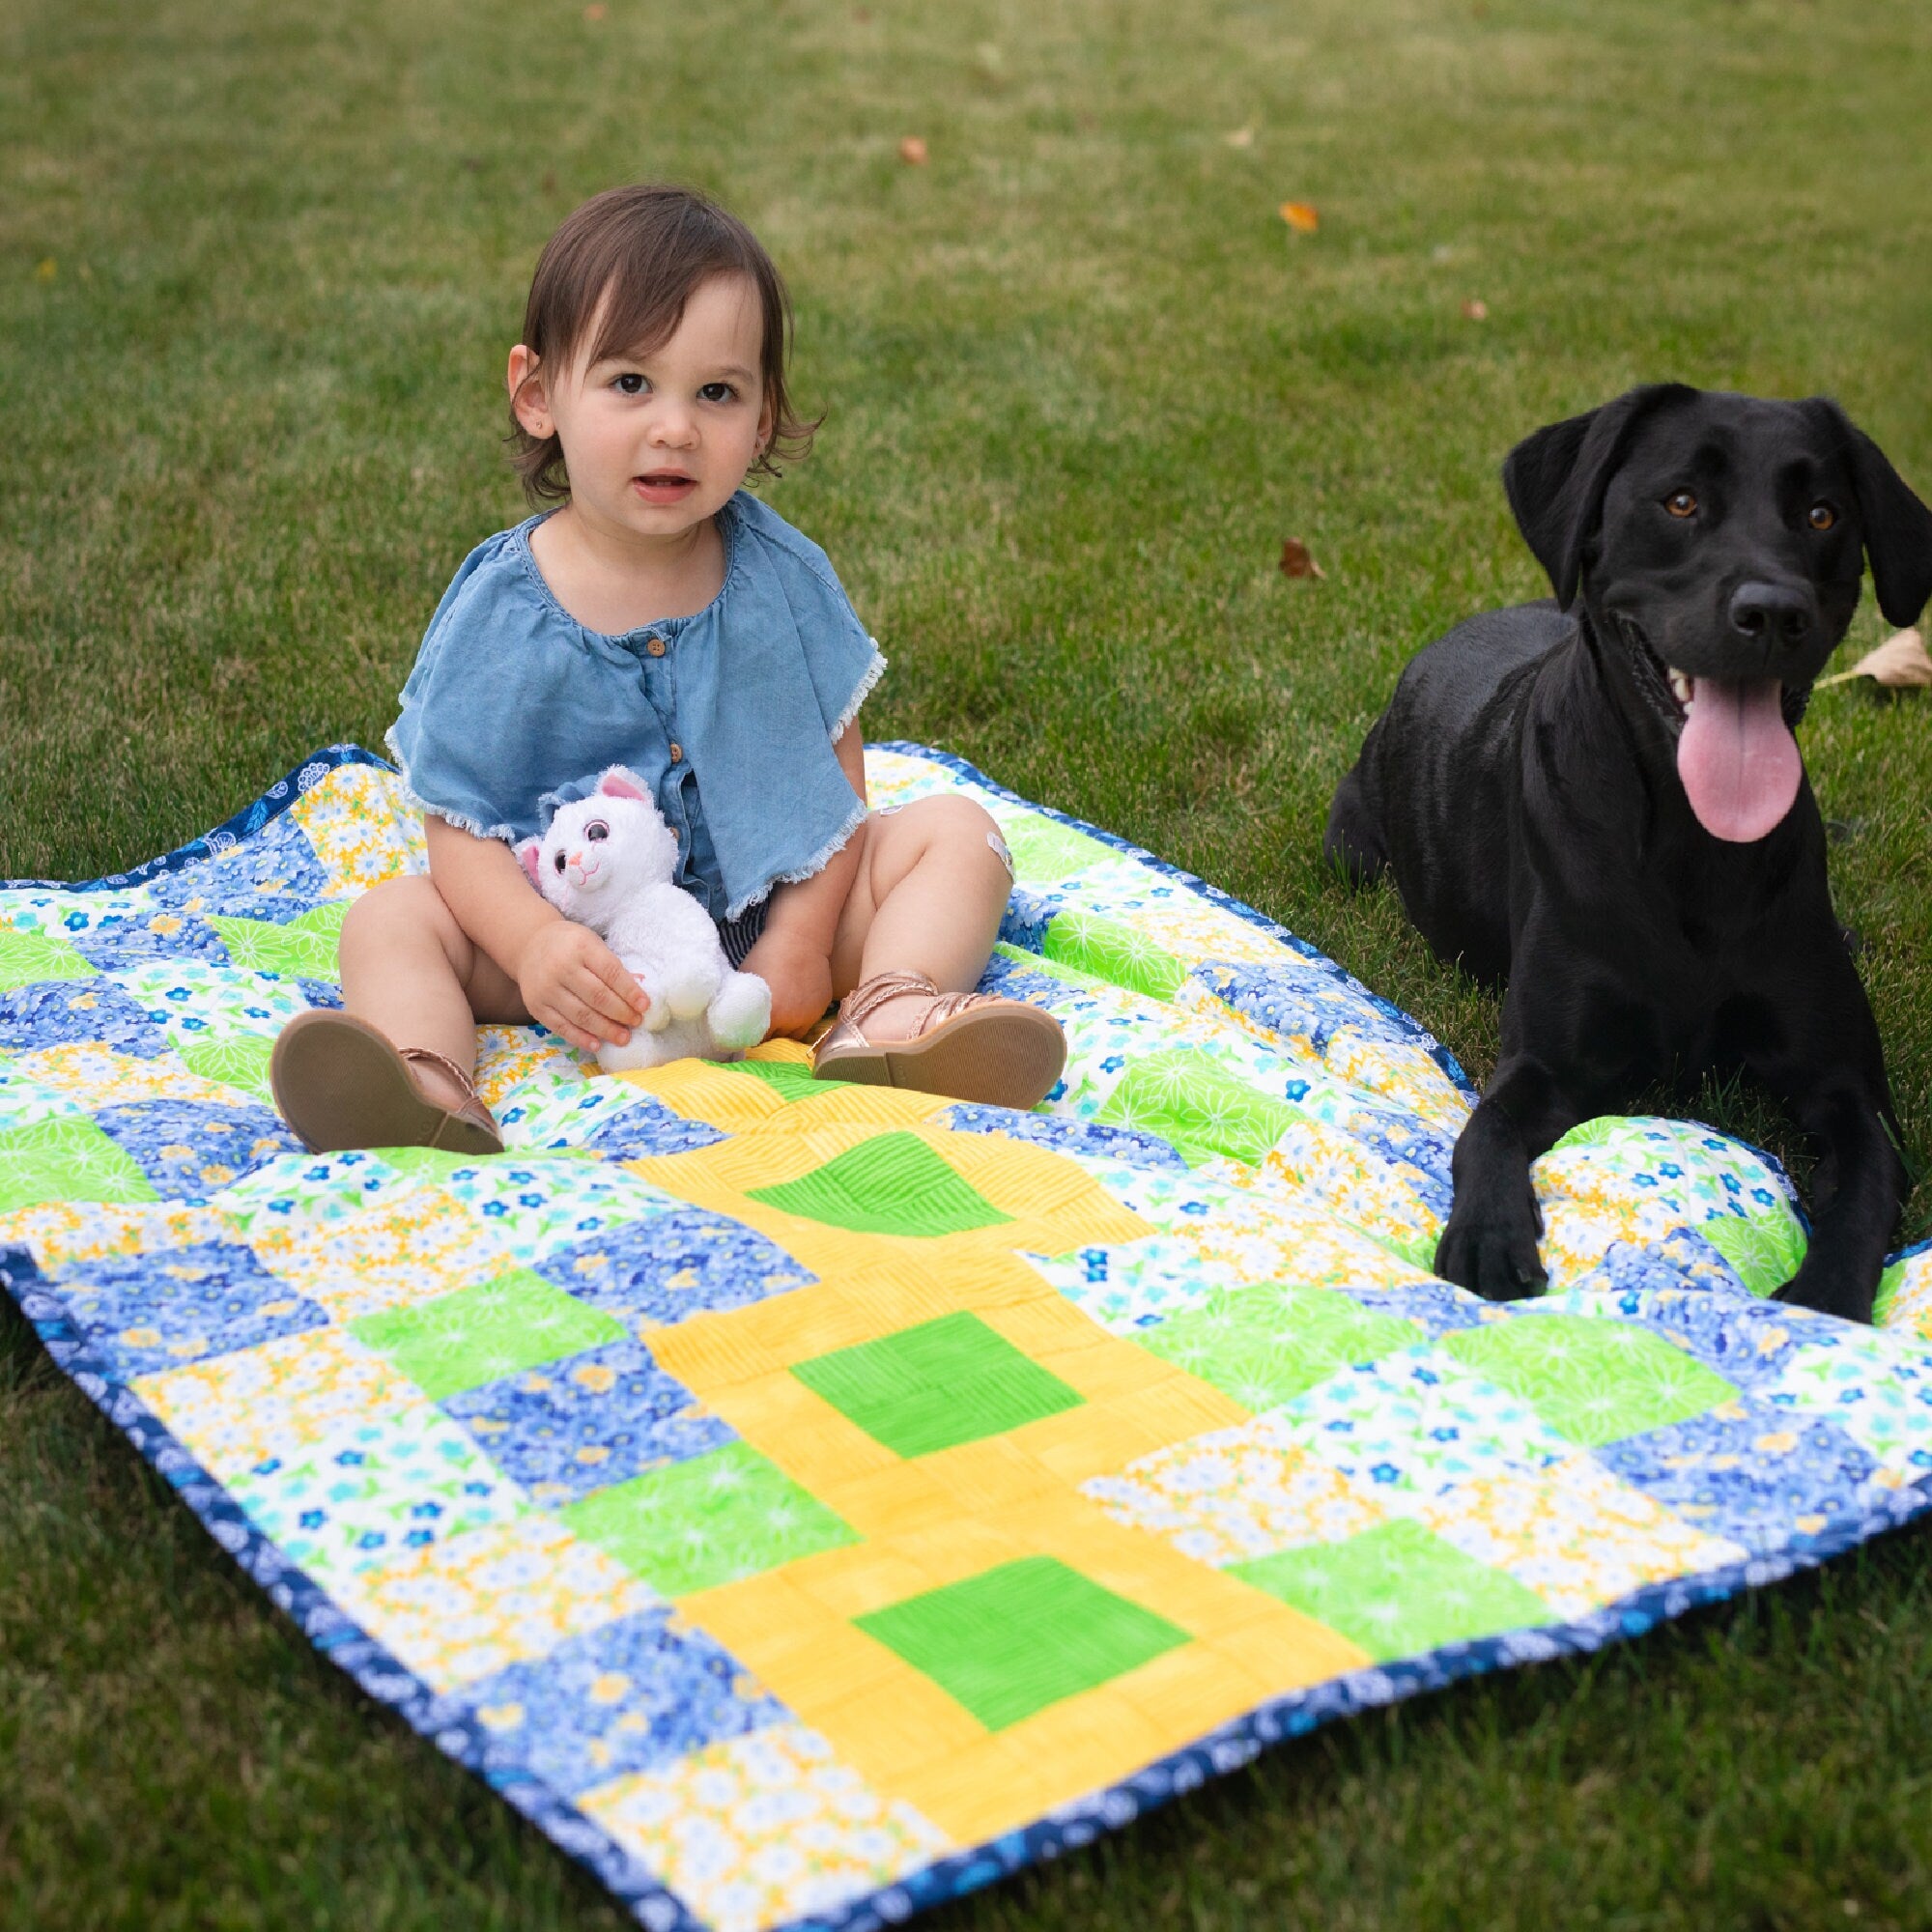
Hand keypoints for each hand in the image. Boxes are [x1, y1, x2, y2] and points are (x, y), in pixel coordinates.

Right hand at [515, 920, 646, 1053]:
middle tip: (636, 1022)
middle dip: (621, 1013)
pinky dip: (580, 1038)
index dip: (630, 991)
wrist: (529, 946)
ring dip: (605, 1029)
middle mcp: (561, 967)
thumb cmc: (570, 945)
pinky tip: (597, 1045)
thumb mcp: (593, 944)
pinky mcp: (536, 1006)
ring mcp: (546, 988)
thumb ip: (614, 966)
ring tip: (623, 1037)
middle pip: (597, 996)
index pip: (611, 972)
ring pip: (581, 1015)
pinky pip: (561, 1026)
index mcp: (581, 947)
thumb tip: (640, 987)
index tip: (645, 1006)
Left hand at [740, 928, 834, 1039]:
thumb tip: (735, 1024)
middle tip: (759, 1022)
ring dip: (784, 1030)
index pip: (755, 1042)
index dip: (748, 1037)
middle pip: (774, 1042)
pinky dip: (799, 1018)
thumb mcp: (746, 982)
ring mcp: (810, 1016)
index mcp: (769, 1015)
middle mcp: (792, 1021)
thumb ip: (743, 1008)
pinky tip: (792, 1003)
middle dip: (766, 1035)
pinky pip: (807, 1023)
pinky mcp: (822, 1008)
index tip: (744, 1032)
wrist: (800, 938)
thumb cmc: (766, 956)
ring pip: (792, 1035)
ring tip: (777, 1015)